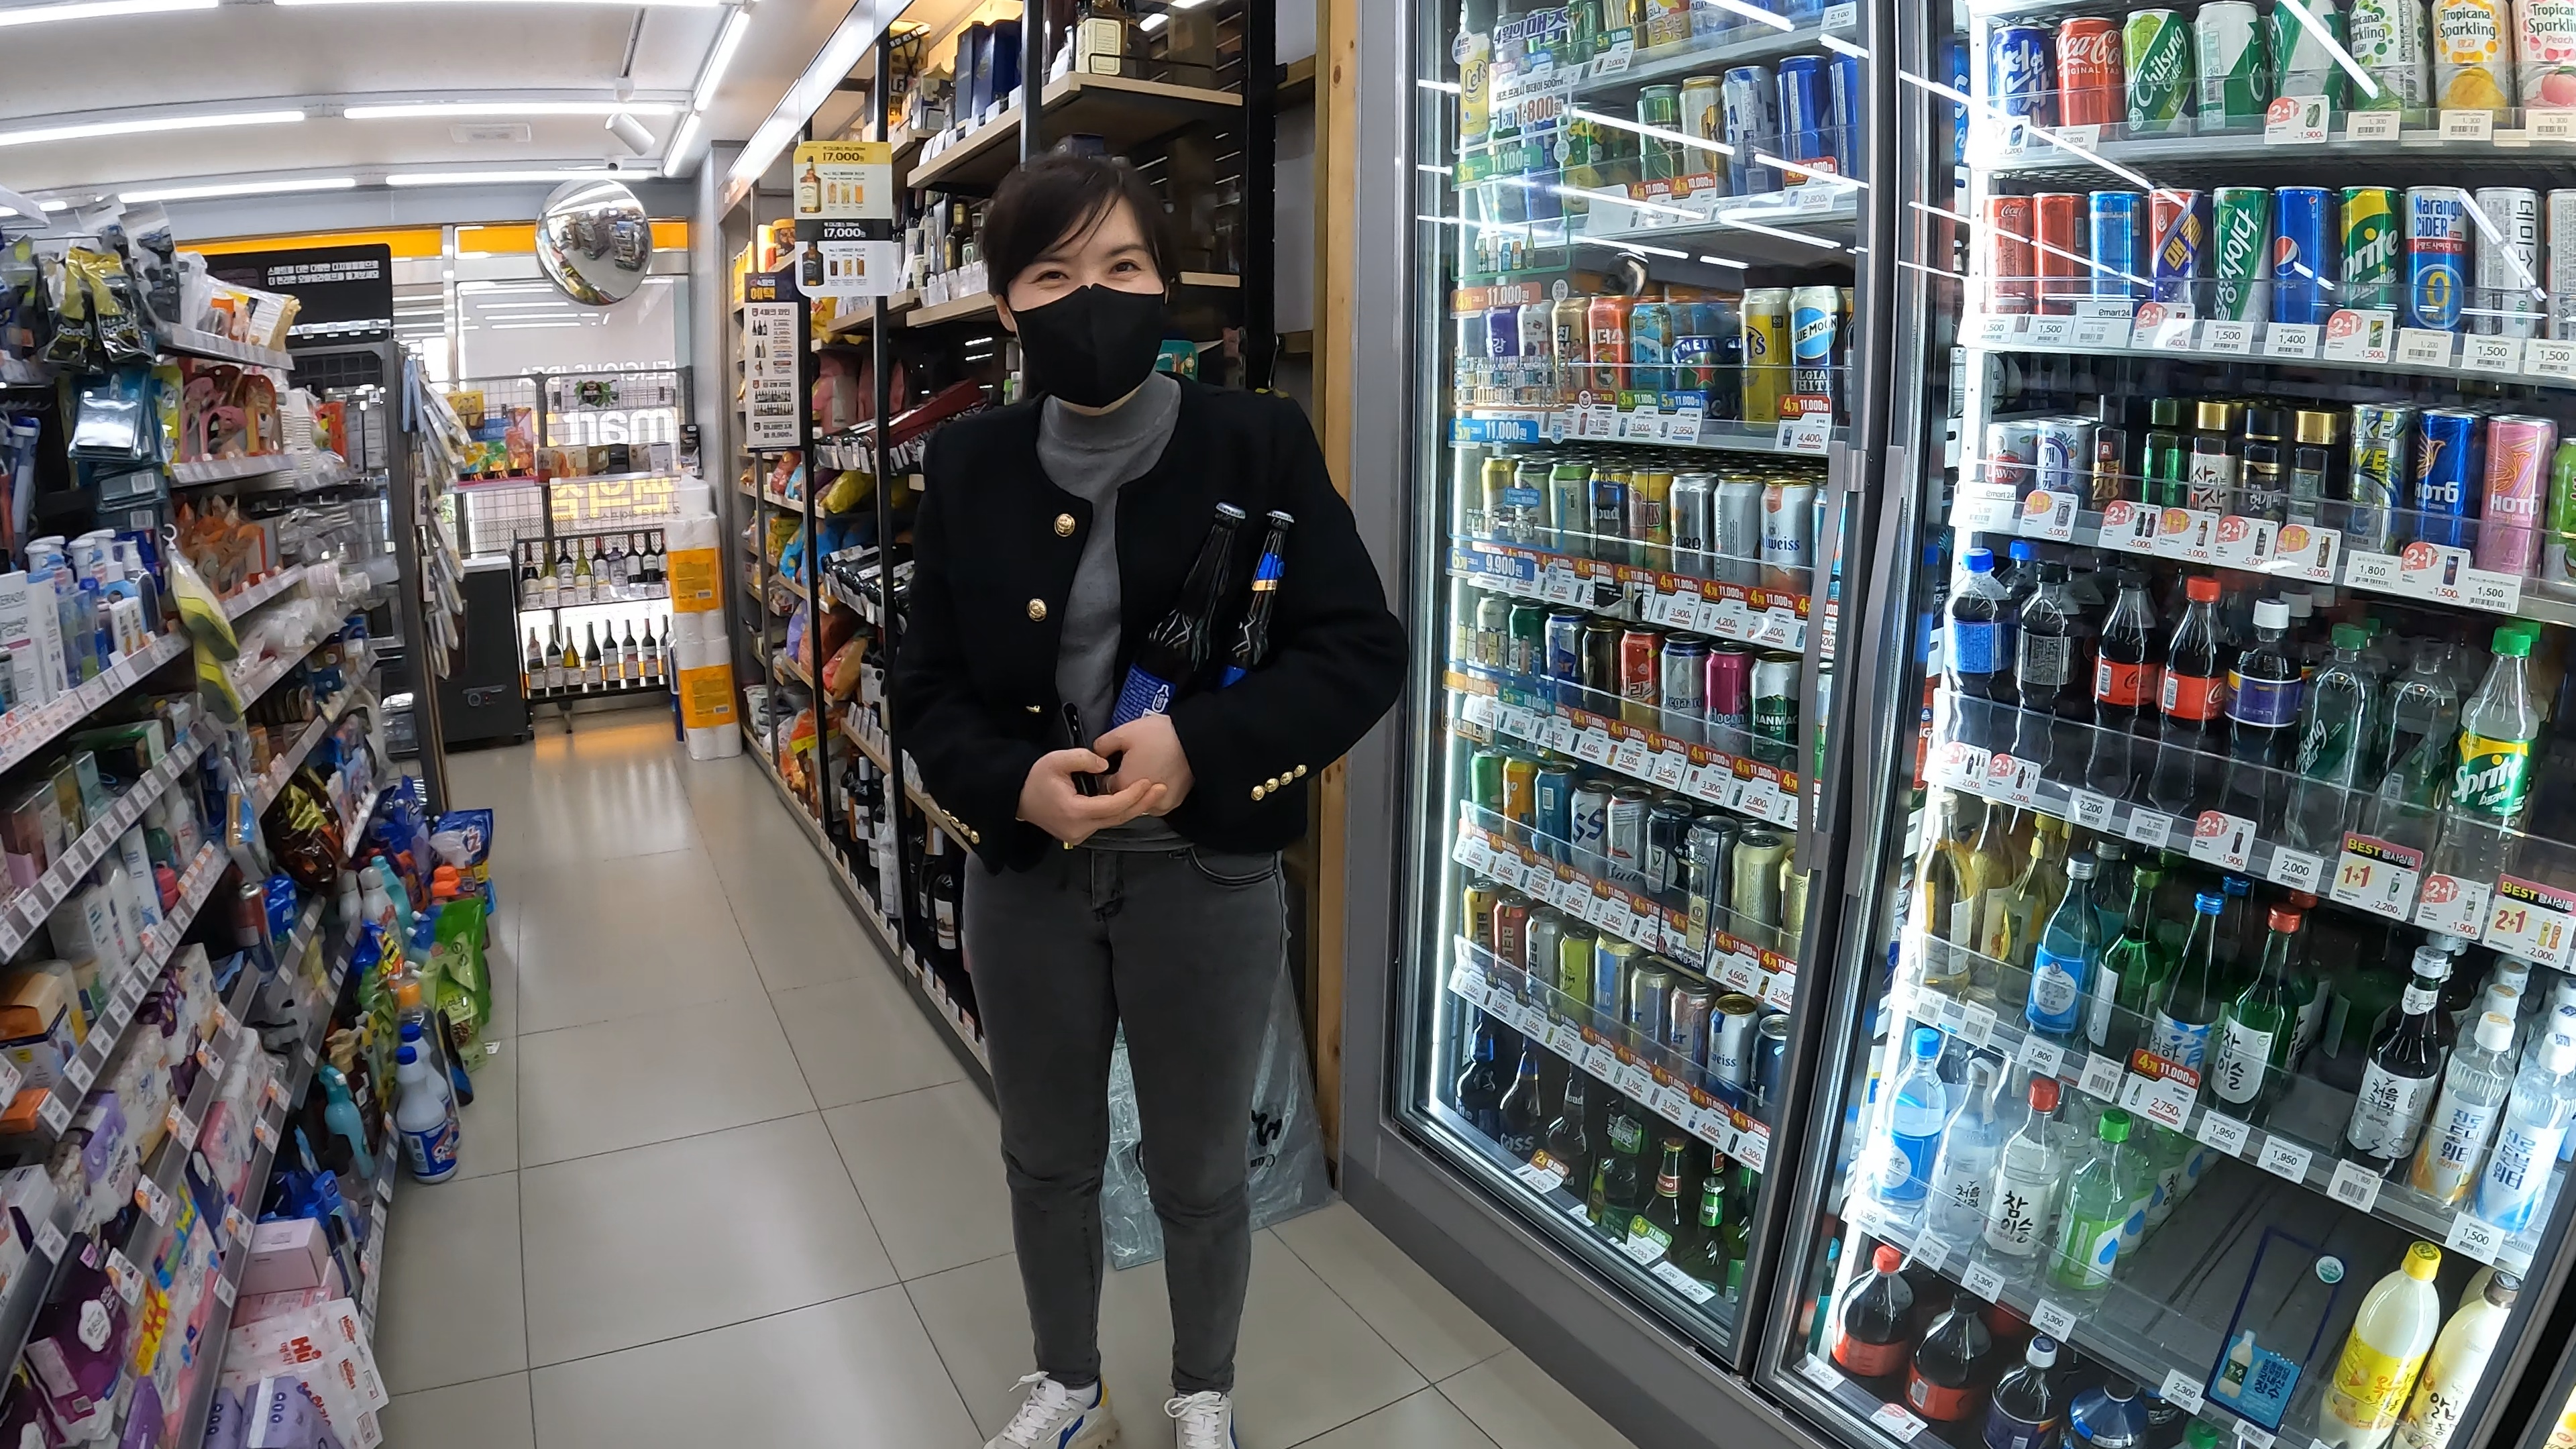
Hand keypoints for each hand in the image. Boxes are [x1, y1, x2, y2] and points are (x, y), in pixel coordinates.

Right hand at [1017, 749, 1164, 844]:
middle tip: (1161, 788)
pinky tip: (1133, 799)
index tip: (1148, 781)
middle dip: (1141, 803)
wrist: (1016, 797)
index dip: (1132, 795)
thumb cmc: (1036, 777)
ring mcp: (1079, 836)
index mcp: (1074, 812)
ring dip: (1132, 807)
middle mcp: (1079, 829)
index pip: (1111, 806)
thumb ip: (1083, 759)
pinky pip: (1105, 822)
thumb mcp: (1057, 760)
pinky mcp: (1079, 835)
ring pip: (1113, 822)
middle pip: (1117, 818)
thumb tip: (1105, 766)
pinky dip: (1119, 811)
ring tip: (1152, 792)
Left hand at [1095, 713, 1193, 815]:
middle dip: (1123, 782)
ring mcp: (1159, 804)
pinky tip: (1159, 773)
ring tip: (1147, 767)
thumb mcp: (1124, 732)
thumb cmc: (1162, 736)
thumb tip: (1097, 753)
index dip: (1107, 774)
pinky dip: (1155, 792)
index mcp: (1123, 785)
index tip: (1114, 765)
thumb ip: (1102, 745)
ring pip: (1140, 801)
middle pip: (1122, 797)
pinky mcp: (1174, 802)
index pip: (1103, 788)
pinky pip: (1157, 801)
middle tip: (1132, 763)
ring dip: (1139, 789)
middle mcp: (1140, 801)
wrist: (1196, 739)